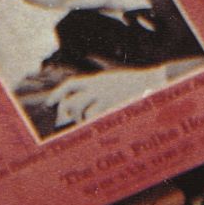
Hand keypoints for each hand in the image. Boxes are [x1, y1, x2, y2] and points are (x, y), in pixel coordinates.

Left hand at [23, 67, 158, 128]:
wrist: (155, 80)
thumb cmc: (136, 84)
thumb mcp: (114, 81)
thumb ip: (100, 88)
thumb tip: (87, 103)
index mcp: (97, 79)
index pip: (71, 84)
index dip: (57, 93)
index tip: (49, 103)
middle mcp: (97, 86)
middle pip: (71, 100)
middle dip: (65, 113)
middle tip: (63, 121)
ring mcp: (104, 95)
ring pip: (80, 110)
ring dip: (79, 120)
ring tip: (84, 124)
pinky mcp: (112, 104)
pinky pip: (94, 116)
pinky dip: (92, 122)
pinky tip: (96, 125)